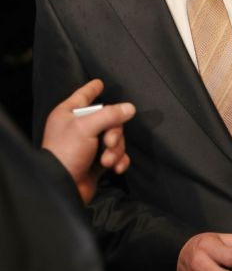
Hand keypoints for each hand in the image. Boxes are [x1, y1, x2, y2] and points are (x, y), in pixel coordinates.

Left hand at [41, 79, 134, 202]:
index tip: (100, 82)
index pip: (82, 96)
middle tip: (109, 142)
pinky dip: (119, 160)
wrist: (62, 188)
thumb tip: (130, 108)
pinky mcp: (96, 163)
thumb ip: (109, 115)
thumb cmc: (66, 151)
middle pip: (108, 120)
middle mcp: (78, 129)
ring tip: (107, 160)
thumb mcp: (86, 127)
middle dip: (114, 133)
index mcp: (68, 115)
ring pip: (114, 139)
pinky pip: (116, 156)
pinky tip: (116, 167)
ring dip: (115, 150)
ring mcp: (88, 147)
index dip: (91, 89)